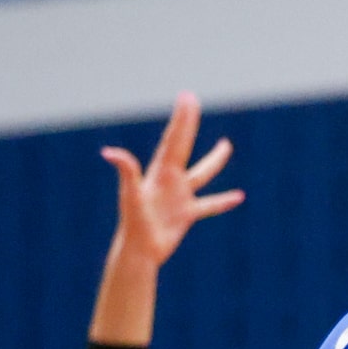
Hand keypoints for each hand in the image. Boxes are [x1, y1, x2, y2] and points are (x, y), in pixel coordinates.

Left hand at [87, 94, 241, 346]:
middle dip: (188, 125)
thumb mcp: (131, 195)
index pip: (174, 140)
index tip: (188, 97)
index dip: (182, 119)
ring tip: (227, 145)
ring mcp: (180, 197)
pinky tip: (238, 196)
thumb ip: (126, 171)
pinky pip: (209, 205)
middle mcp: (170, 180)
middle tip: (192, 102)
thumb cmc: (134, 224)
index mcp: (161, 172)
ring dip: (214, 161)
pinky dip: (223, 201)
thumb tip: (109, 152)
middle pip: (183, 147)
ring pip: (202, 175)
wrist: (139, 251)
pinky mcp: (186, 215)